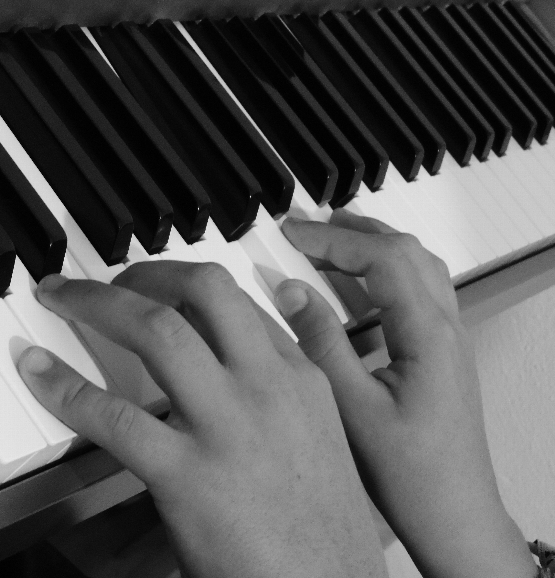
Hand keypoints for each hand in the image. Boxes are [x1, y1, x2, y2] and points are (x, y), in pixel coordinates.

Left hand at [16, 261, 387, 577]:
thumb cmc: (322, 532)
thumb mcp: (318, 440)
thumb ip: (277, 391)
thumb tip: (227, 363)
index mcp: (300, 381)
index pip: (239, 301)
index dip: (185, 281)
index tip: (154, 283)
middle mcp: (267, 388)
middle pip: (202, 290)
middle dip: (145, 270)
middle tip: (111, 279)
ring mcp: (227, 427)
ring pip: (154, 329)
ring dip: (95, 302)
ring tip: (62, 296)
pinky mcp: (187, 476)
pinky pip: (112, 414)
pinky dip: (64, 385)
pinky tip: (37, 369)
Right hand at [280, 209, 535, 577]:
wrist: (453, 516)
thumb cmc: (410, 476)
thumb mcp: (351, 408)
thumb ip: (320, 343)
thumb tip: (291, 291)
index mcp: (430, 336)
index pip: (383, 259)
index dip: (333, 238)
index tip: (290, 234)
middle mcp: (447, 329)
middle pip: (406, 251)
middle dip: (353, 230)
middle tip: (304, 227)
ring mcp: (449, 341)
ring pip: (417, 267)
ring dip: (373, 244)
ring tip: (329, 238)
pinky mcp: (441, 356)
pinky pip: (419, 291)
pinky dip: (384, 272)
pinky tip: (354, 285)